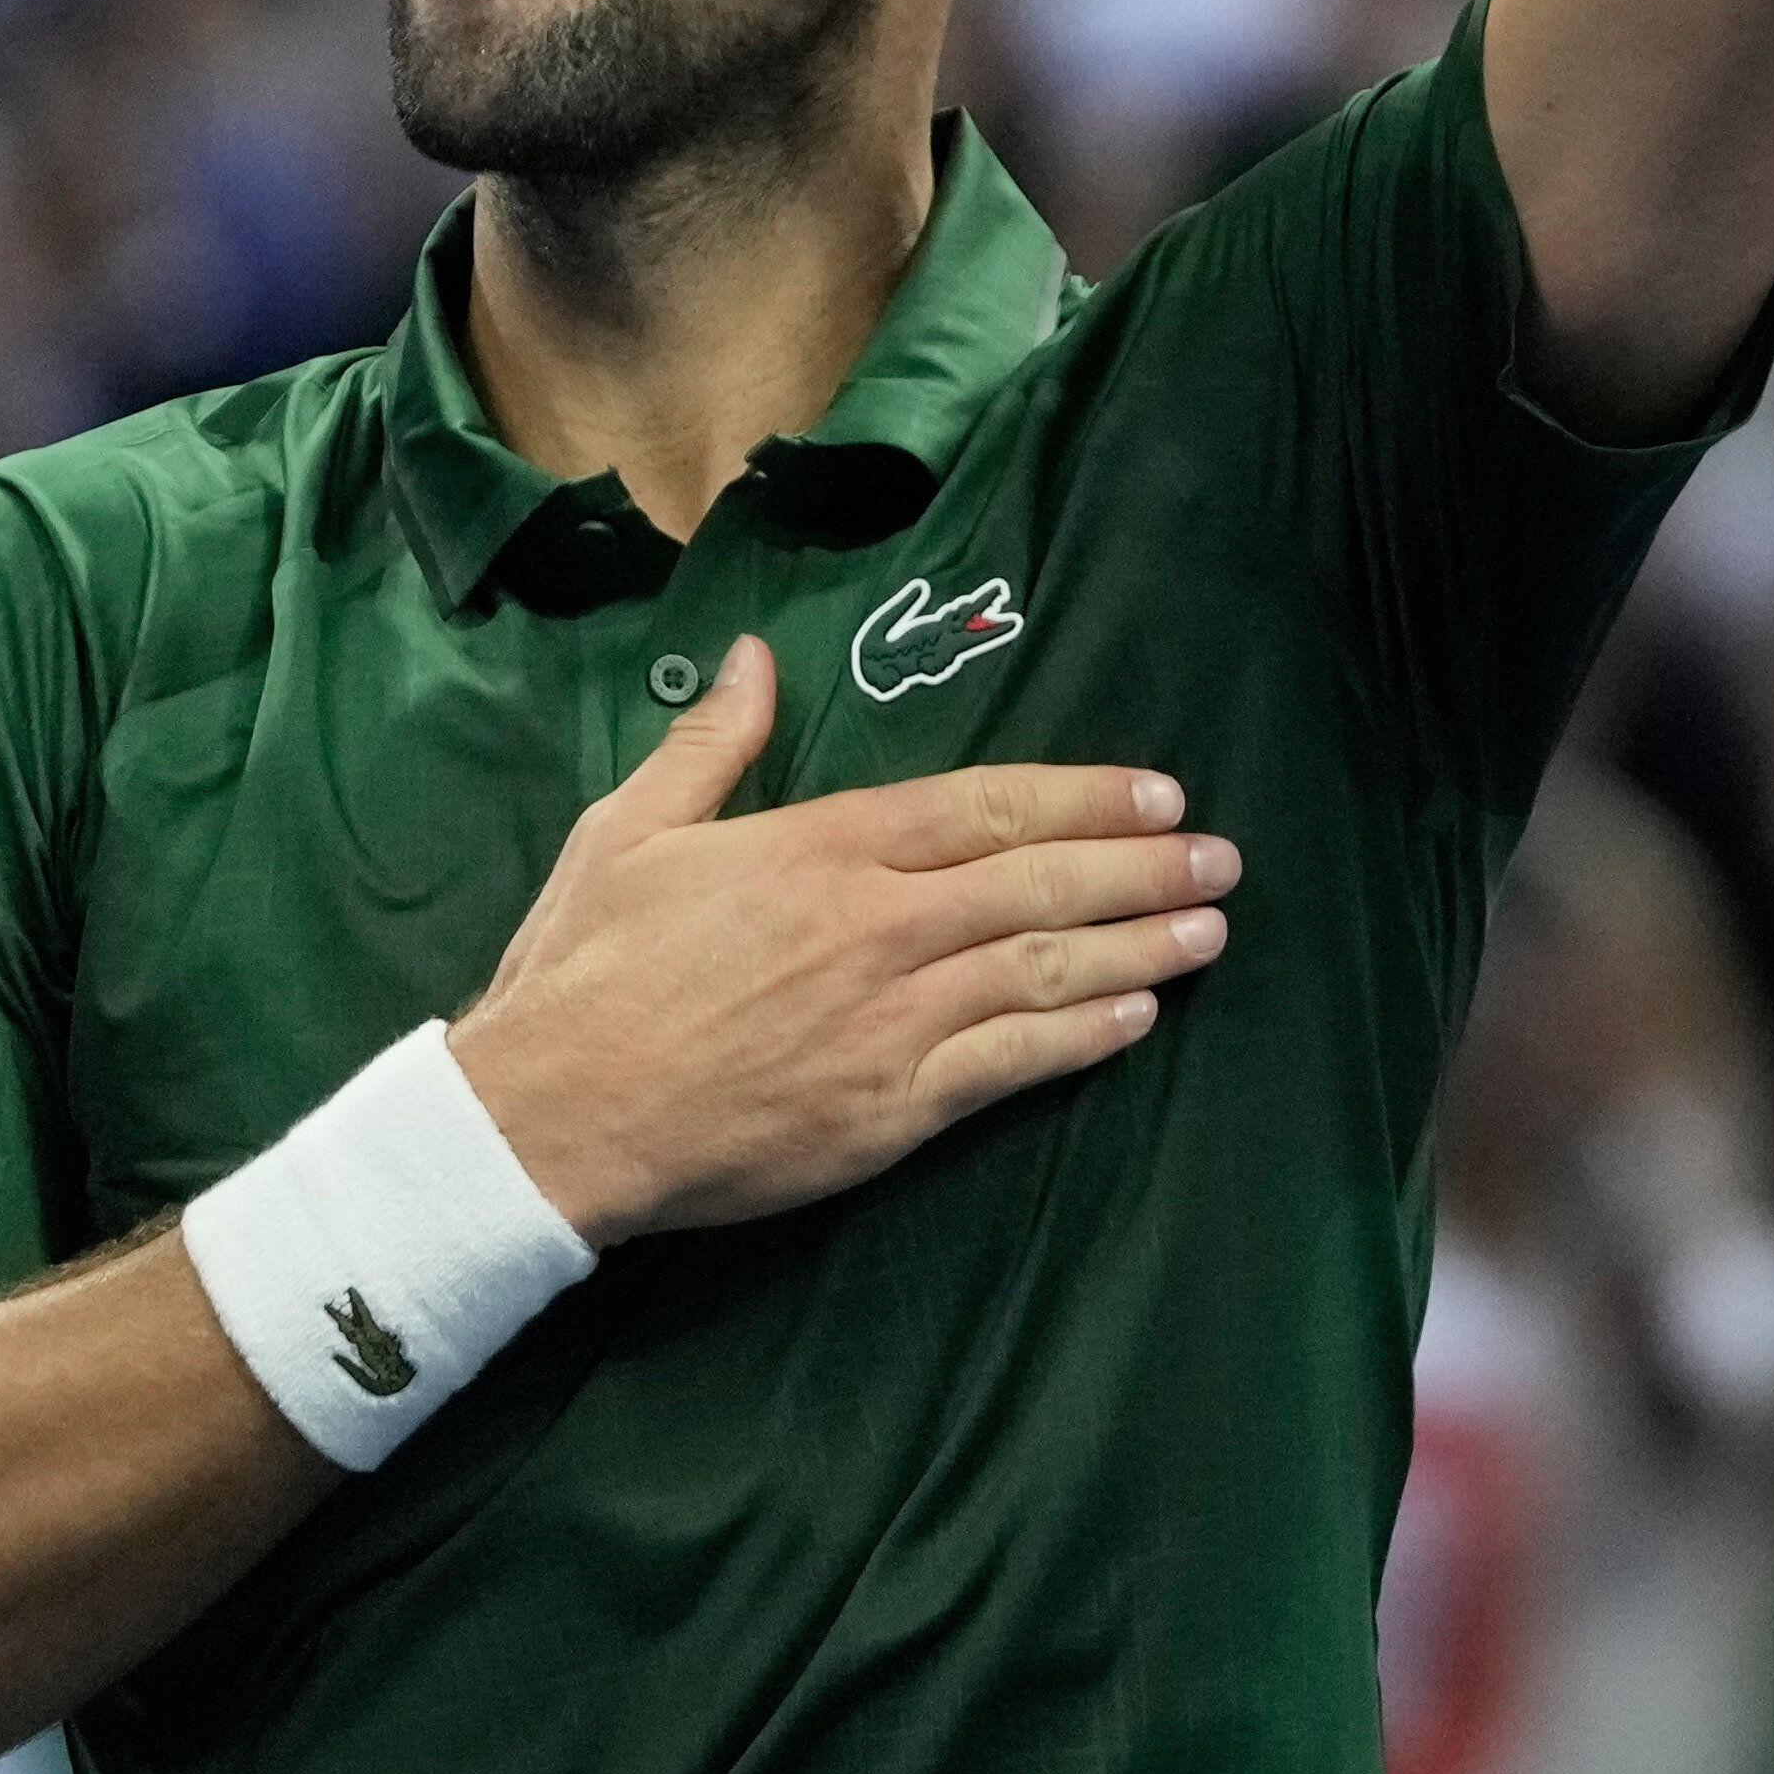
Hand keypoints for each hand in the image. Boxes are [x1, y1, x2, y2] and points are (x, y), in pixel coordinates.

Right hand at [442, 637, 1241, 1244]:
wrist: (553, 1116)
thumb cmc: (584, 969)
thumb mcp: (631, 829)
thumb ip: (711, 745)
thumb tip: (752, 657)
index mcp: (821, 847)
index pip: (983, 807)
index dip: (1081, 798)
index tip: (1156, 793)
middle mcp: (876, 925)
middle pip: (1037, 882)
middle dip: (1141, 867)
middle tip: (1220, 858)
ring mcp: (891, 1020)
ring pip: (1042, 970)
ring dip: (1138, 948)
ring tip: (1209, 931)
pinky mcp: (890, 1109)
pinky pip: (1009, 1065)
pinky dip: (1080, 1037)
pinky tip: (1134, 1018)